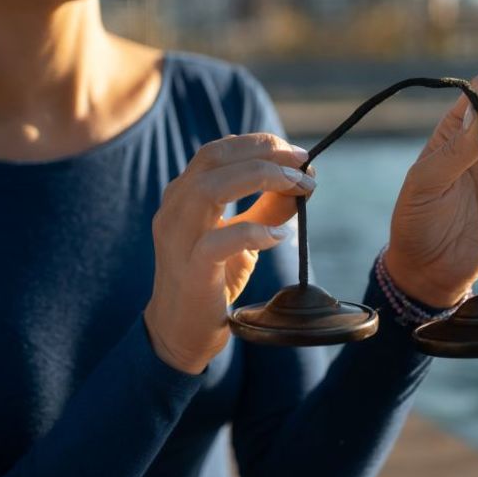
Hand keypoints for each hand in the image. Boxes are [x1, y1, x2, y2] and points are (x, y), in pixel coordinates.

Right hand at [145, 133, 316, 373]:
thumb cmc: (211, 279)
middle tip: (303, 163)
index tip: (297, 154)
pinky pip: (218, 243)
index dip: (259, 144)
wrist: (179, 332)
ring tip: (297, 186)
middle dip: (263, 153)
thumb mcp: (242, 237)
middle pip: (213, 159)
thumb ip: (266, 208)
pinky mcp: (190, 271)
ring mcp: (178, 238)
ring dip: (260, 178)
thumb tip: (302, 183)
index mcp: (184, 194)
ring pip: (209, 189)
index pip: (218, 151)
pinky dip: (253, 232)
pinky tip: (281, 234)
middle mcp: (175, 209)